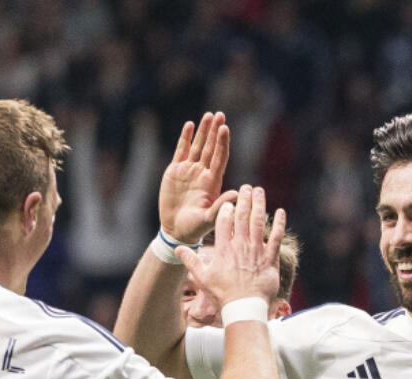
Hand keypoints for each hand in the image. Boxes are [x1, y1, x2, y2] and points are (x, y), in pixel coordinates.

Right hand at [159, 111, 237, 243]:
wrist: (176, 230)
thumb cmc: (195, 228)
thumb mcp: (209, 219)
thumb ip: (220, 206)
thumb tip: (235, 194)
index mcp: (212, 182)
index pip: (219, 158)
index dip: (222, 143)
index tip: (225, 129)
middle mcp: (202, 173)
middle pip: (210, 148)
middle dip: (215, 131)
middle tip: (220, 115)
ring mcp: (189, 170)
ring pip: (197, 146)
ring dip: (203, 131)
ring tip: (208, 116)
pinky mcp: (175, 171)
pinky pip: (181, 151)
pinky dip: (185, 138)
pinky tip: (189, 125)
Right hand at [177, 184, 283, 306]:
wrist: (243, 307)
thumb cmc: (222, 293)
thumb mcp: (202, 277)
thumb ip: (191, 260)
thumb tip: (178, 249)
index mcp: (224, 249)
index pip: (223, 221)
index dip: (225, 208)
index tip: (228, 201)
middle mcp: (240, 246)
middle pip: (242, 216)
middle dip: (244, 199)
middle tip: (246, 187)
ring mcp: (256, 251)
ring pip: (258, 222)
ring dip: (259, 204)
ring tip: (260, 191)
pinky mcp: (270, 258)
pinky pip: (276, 237)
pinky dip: (279, 223)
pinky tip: (281, 212)